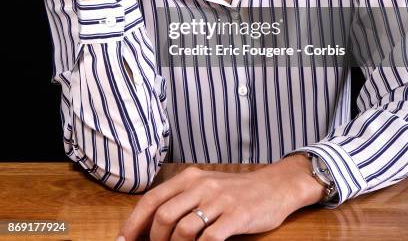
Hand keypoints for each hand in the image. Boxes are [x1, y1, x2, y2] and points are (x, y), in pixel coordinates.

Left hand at [116, 157, 324, 240]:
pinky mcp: (236, 216)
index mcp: (190, 177)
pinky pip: (209, 239)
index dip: (134, 223)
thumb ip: (181, 201)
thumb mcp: (205, 188)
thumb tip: (151, 226)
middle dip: (154, 240)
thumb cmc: (235, 192)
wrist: (274, 187)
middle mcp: (201, 185)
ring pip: (183, 229)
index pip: (152, 199)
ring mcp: (219, 200)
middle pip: (163, 215)